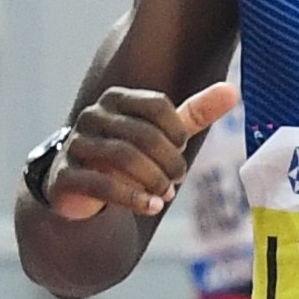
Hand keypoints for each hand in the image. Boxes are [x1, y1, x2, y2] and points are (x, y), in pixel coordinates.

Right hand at [41, 78, 232, 222]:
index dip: (177, 132)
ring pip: (123, 157)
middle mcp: (93, 116)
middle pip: (143, 134)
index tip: (180, 149)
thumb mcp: (163, 135)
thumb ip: (195, 113)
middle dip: (169, 162)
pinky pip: (102, 184)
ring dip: (154, 180)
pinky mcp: (65, 176)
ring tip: (167, 195)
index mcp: (116, 100)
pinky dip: (133, 198)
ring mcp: (76, 145)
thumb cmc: (129, 157)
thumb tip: (232, 90)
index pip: (157, 106)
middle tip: (177, 180)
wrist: (83, 192)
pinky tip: (151, 208)